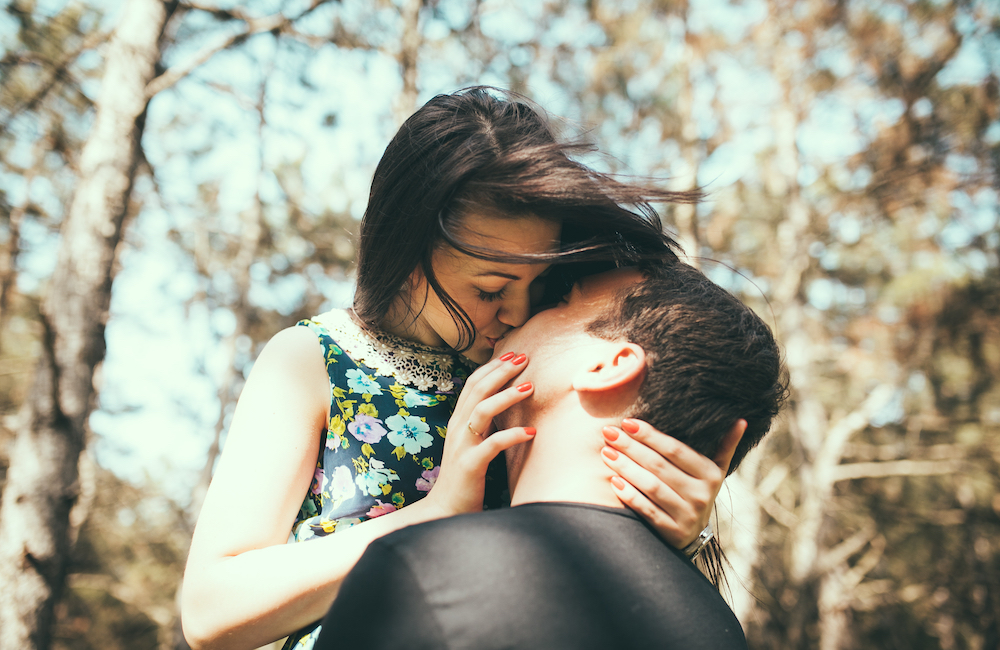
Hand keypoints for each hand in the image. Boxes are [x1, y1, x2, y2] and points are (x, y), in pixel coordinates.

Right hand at [422, 352, 536, 517]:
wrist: (446, 510)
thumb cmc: (465, 476)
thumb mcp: (472, 444)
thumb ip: (483, 424)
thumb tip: (503, 404)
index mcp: (458, 421)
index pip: (472, 384)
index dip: (492, 367)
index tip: (512, 353)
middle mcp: (457, 429)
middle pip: (477, 390)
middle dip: (501, 371)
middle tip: (524, 358)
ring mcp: (462, 446)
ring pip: (482, 411)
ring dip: (506, 396)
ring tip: (529, 387)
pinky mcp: (470, 465)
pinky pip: (492, 445)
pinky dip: (512, 435)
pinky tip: (531, 431)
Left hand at [600, 418, 746, 548]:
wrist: (693, 534)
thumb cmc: (695, 490)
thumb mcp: (713, 470)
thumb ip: (723, 446)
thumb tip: (740, 420)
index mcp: (711, 474)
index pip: (675, 450)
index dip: (650, 435)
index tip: (627, 422)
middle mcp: (702, 495)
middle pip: (660, 466)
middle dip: (631, 447)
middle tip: (608, 433)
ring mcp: (688, 515)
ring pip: (652, 486)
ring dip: (626, 468)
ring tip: (606, 453)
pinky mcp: (673, 532)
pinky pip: (647, 510)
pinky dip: (629, 495)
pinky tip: (613, 480)